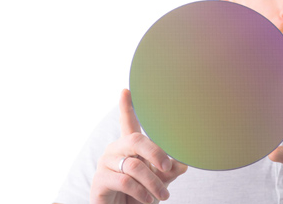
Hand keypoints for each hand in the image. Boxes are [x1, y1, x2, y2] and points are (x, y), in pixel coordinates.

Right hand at [89, 89, 187, 203]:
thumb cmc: (140, 195)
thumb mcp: (159, 180)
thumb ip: (170, 170)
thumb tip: (183, 162)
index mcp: (129, 147)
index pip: (127, 122)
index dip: (126, 106)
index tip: (125, 90)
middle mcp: (115, 151)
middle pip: (136, 139)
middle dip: (155, 152)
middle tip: (168, 167)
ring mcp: (105, 164)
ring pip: (135, 166)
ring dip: (154, 183)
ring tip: (164, 195)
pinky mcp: (99, 181)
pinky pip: (125, 182)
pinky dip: (141, 192)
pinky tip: (148, 200)